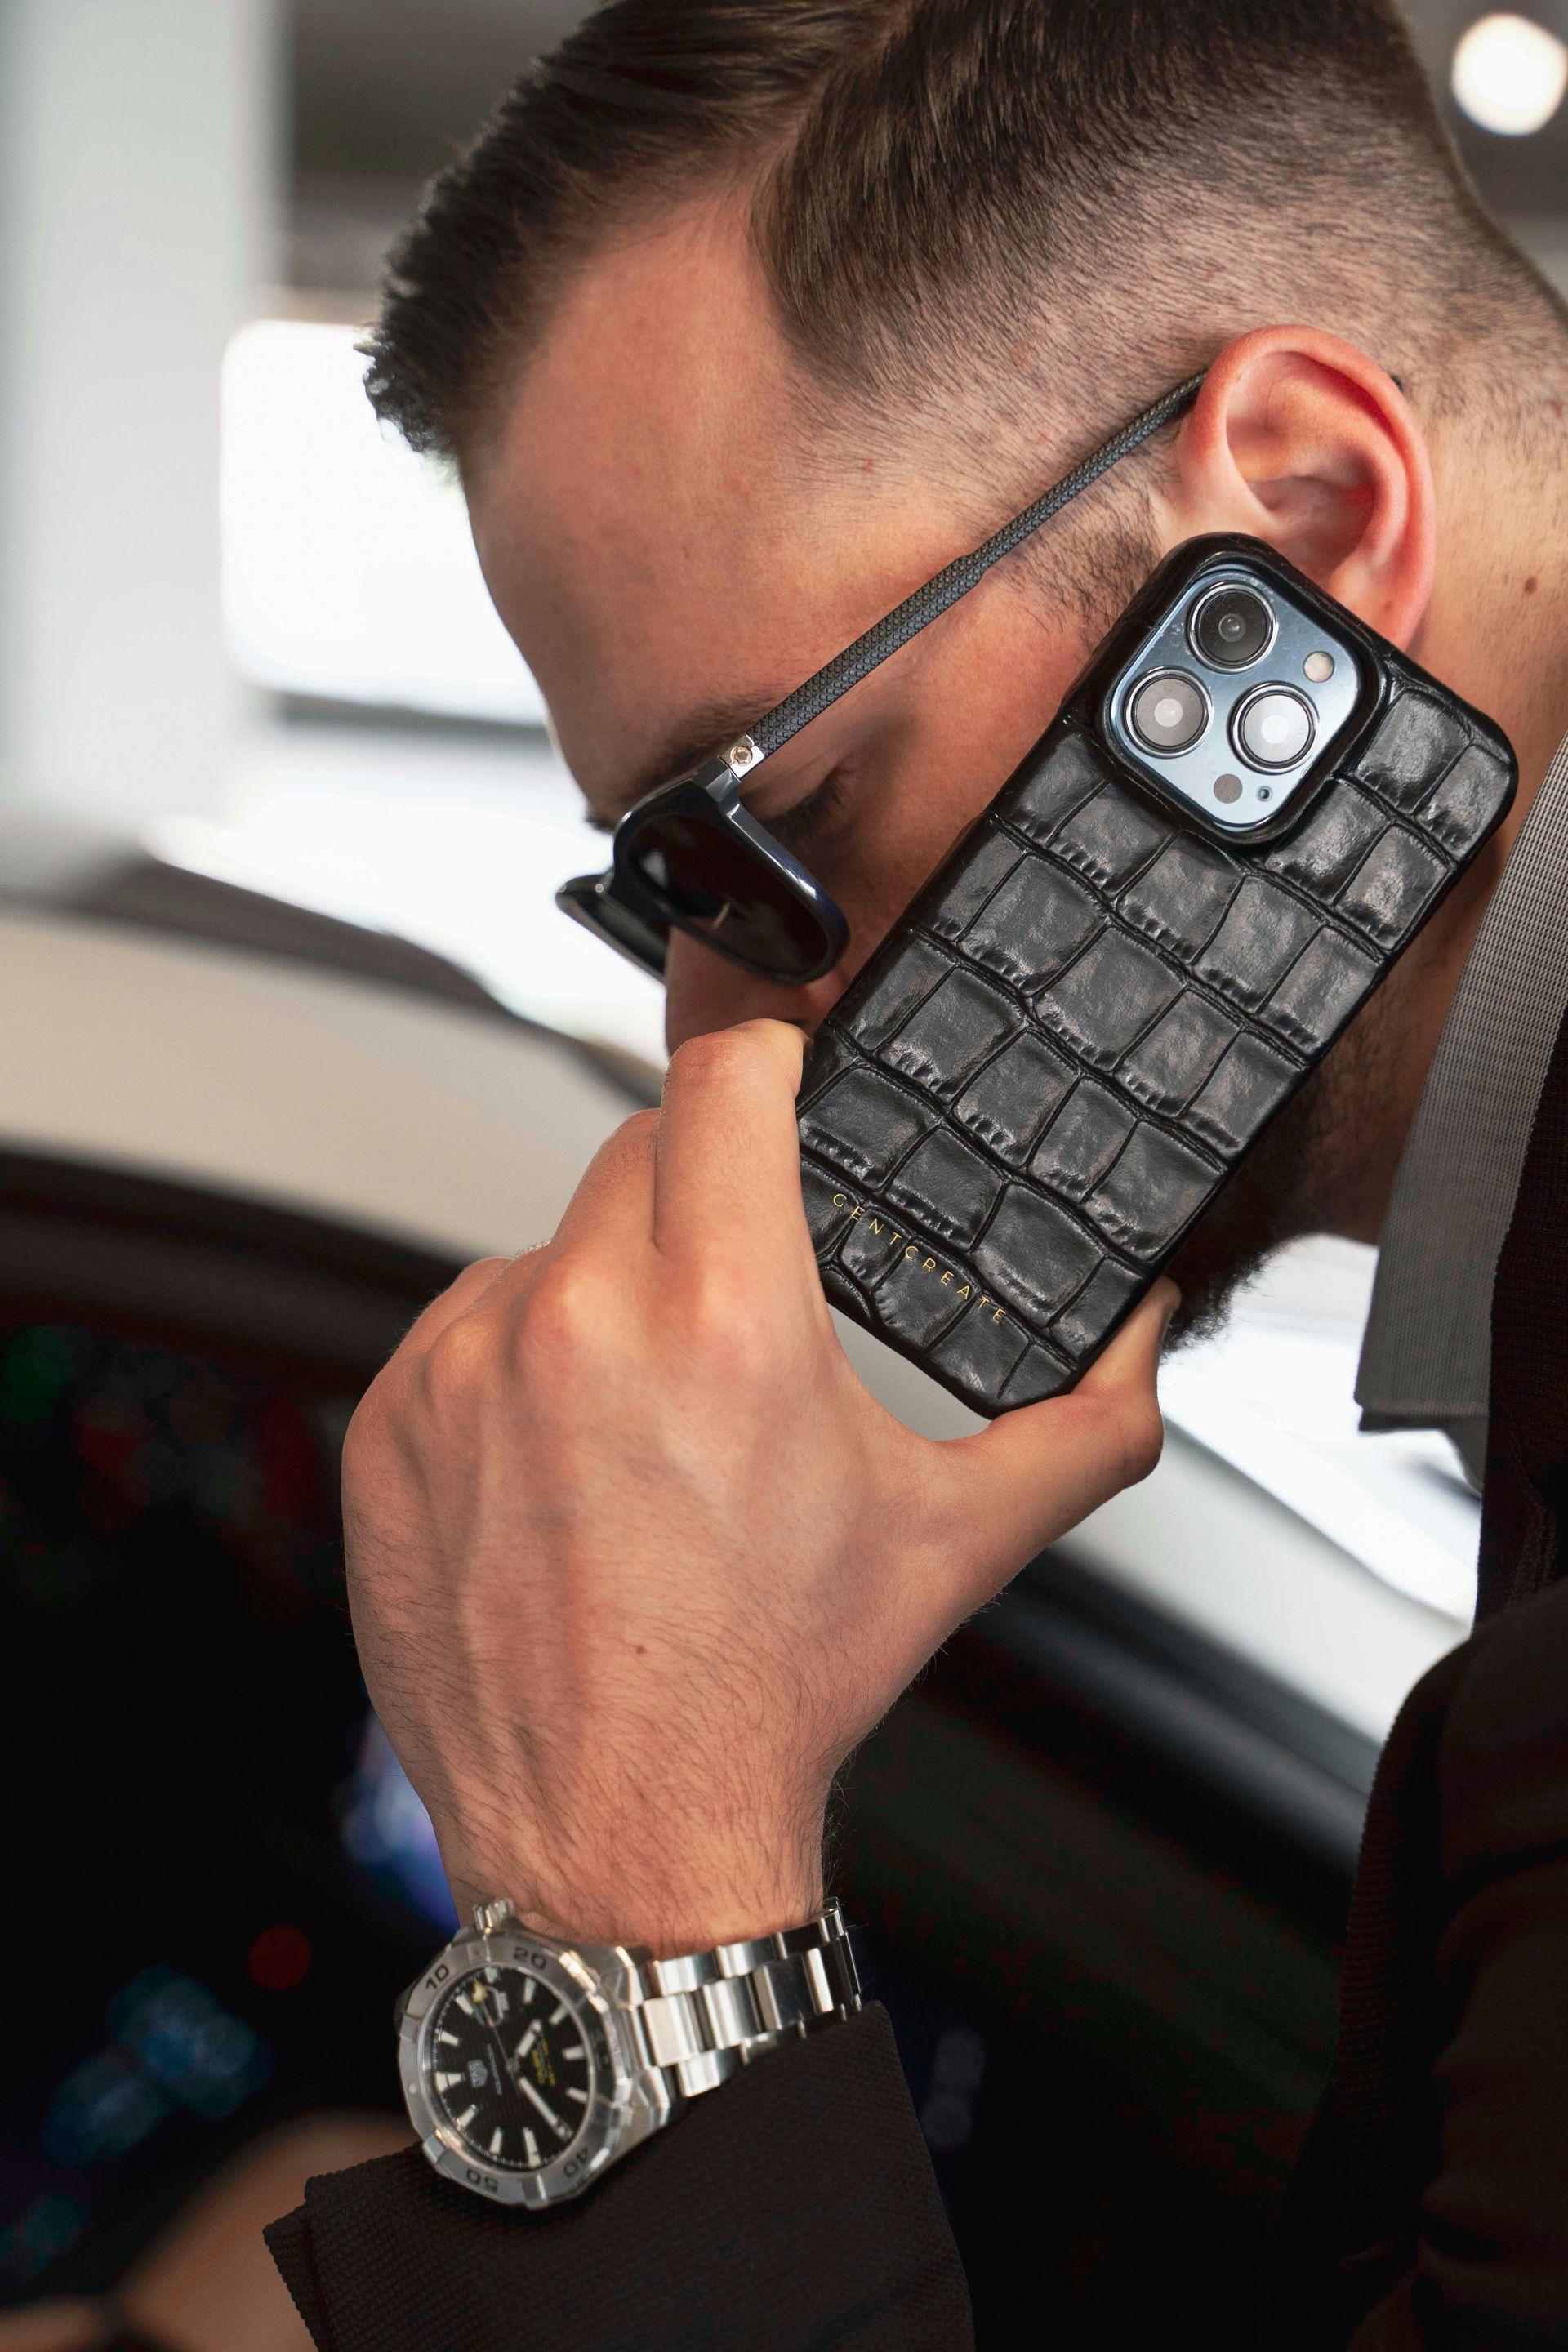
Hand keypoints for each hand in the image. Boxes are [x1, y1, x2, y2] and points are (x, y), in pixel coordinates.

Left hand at [343, 1020, 1174, 1955]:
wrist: (622, 1834)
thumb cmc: (773, 1692)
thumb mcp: (957, 1545)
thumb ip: (1083, 1426)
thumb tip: (1145, 1338)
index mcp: (730, 1320)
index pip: (727, 1079)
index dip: (767, 1064)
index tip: (779, 1089)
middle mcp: (581, 1322)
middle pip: (637, 1153)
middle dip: (697, 1202)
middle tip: (734, 1305)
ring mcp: (466, 1371)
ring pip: (548, 1250)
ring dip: (601, 1298)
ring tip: (647, 1426)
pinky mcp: (388, 1425)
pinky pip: (461, 1334)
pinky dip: (511, 1372)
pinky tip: (563, 1470)